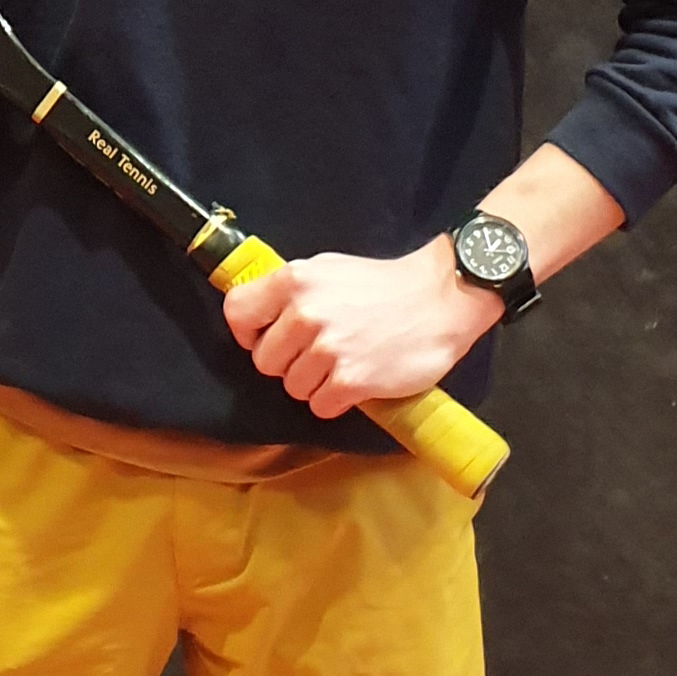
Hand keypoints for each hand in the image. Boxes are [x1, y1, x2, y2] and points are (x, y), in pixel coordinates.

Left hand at [222, 235, 501, 418]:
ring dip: (313, 384)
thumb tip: (259, 313)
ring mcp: (328, 348)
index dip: (247, 333)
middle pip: (264, 360)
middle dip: (286, 363)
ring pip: (291, 387)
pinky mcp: (353, 380)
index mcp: (293, 281)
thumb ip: (290, 290)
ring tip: (340, 364)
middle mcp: (304, 314)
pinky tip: (353, 382)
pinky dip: (334, 401)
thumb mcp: (326, 269)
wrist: (439, 299)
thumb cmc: (381, 284)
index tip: (264, 339)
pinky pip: (320, 406)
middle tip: (315, 354)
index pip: (236, 313)